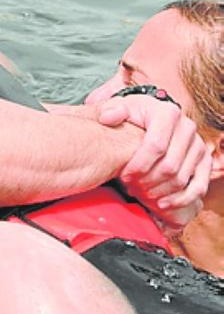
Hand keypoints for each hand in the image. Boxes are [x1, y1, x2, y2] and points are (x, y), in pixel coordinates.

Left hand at [98, 94, 210, 229]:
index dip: (138, 165)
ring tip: (139, 194)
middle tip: (129, 188)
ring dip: (159, 192)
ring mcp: (199, 146)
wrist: (150, 119)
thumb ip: (110, 110)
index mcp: (168, 113)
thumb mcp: (118, 108)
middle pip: (169, 165)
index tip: (123, 176)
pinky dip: (180, 200)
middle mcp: (188, 128)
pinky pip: (198, 187)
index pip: (156, 146)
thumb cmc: (131, 116)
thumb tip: (108, 118)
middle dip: (147, 181)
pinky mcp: (204, 162)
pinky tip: (161, 205)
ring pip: (181, 178)